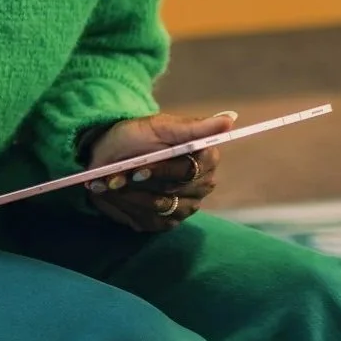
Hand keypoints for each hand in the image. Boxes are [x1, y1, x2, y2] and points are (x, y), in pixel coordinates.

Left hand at [84, 110, 236, 232]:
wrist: (109, 156)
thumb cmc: (136, 136)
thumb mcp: (162, 126)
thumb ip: (196, 126)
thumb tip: (231, 118)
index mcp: (205, 158)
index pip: (191, 171)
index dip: (164, 171)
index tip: (139, 169)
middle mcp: (201, 185)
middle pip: (175, 192)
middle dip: (141, 184)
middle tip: (116, 176)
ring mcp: (185, 206)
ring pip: (160, 209)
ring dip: (131, 196)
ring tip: (111, 183)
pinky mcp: (166, 221)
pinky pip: (150, 222)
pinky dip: (128, 208)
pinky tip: (117, 195)